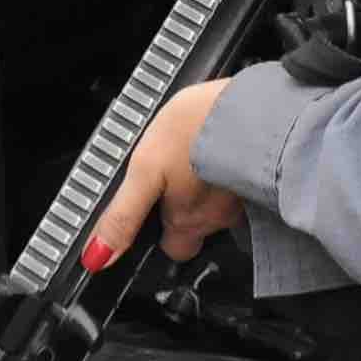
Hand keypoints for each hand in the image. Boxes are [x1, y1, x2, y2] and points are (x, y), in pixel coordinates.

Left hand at [88, 80, 243, 269]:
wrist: (254, 103)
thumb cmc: (197, 131)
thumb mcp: (146, 170)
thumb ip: (123, 216)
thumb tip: (97, 258)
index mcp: (188, 221)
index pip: (174, 248)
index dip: (162, 235)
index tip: (154, 218)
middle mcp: (218, 220)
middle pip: (198, 228)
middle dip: (187, 211)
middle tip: (176, 177)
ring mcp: (245, 199)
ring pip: (222, 206)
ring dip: (211, 188)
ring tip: (197, 156)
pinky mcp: (263, 175)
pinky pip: (246, 186)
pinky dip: (235, 174)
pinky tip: (226, 151)